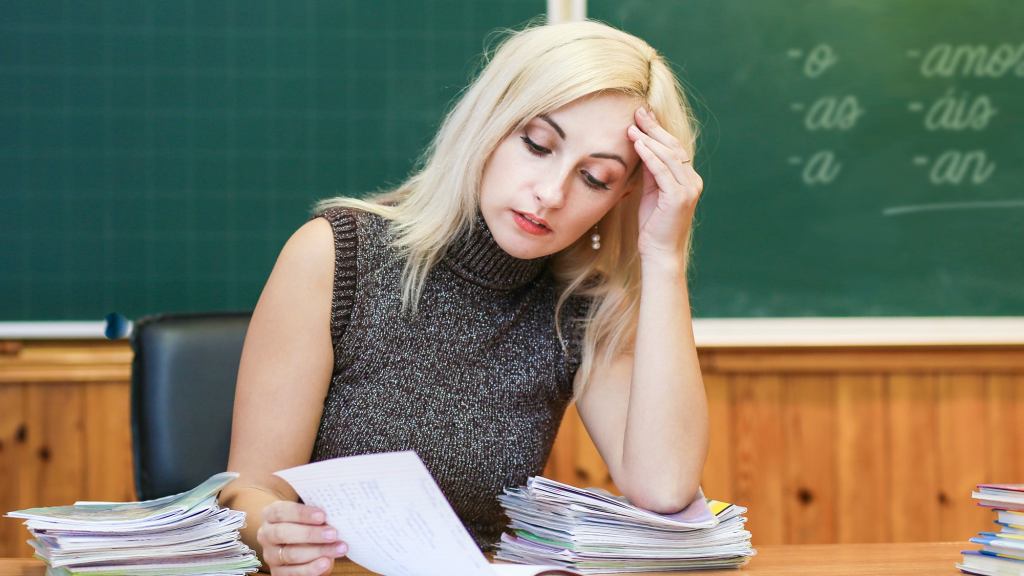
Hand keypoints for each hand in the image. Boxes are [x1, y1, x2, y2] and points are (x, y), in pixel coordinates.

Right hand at [257, 501, 346, 574]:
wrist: (300, 544)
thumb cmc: (307, 524)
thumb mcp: (308, 515)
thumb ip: (316, 515)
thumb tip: (334, 516)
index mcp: (271, 514)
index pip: (281, 512)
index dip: (302, 514)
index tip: (323, 516)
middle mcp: (266, 534)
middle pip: (283, 533)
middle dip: (310, 534)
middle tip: (333, 534)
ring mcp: (270, 555)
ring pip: (290, 554)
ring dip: (318, 551)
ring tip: (339, 548)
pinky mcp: (278, 572)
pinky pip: (293, 572)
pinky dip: (311, 568)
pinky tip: (326, 563)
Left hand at [626, 107, 703, 266]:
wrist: (660, 253)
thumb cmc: (653, 226)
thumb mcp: (650, 193)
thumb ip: (650, 172)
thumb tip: (641, 147)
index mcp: (688, 179)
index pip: (674, 148)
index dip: (658, 130)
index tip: (642, 115)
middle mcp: (692, 181)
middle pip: (673, 147)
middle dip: (654, 128)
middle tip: (637, 112)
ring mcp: (688, 189)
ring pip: (668, 156)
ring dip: (649, 139)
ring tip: (632, 127)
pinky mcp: (678, 197)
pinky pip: (662, 171)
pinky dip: (649, 156)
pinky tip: (637, 144)